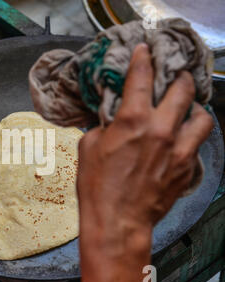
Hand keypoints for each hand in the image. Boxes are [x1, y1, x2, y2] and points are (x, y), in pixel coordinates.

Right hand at [77, 43, 212, 281]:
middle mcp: (162, 129)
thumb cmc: (96, 184)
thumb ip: (104, 126)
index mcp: (133, 120)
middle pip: (182, 91)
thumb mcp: (88, 147)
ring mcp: (180, 150)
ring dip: (196, 109)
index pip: (142, 77)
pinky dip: (192, 138)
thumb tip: (113, 120)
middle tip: (175, 78)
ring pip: (204, 118)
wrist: (117, 221)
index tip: (146, 50)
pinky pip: (198, 145)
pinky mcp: (188, 169)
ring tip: (188, 111)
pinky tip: (182, 141)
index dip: (144, 59)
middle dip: (179, 78)